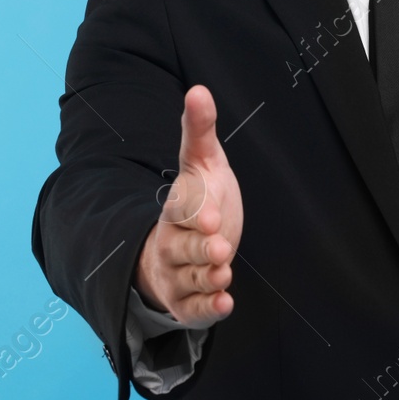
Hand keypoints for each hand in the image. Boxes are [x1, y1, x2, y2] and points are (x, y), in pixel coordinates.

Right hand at [134, 84, 244, 328]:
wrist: (187, 241)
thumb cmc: (200, 199)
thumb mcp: (203, 162)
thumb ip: (199, 130)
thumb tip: (199, 90)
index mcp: (177, 207)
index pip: (182, 210)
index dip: (196, 214)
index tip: (211, 216)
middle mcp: (172, 242)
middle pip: (181, 248)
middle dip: (200, 250)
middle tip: (221, 250)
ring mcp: (177, 274)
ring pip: (188, 279)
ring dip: (207, 279)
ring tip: (224, 273)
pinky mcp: (187, 301)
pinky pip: (194, 309)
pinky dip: (209, 309)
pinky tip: (226, 303)